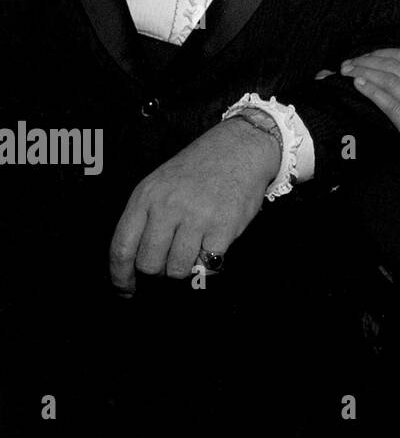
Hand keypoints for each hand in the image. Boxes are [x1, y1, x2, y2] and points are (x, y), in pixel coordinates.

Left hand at [109, 119, 279, 295]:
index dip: (121, 276)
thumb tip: (136, 261)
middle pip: (149, 264)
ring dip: (185, 267)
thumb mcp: (161, 183)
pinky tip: (214, 245)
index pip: (122, 248)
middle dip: (158, 270)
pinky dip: (210, 262)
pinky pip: (207, 265)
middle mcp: (168, 206)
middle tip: (170, 262)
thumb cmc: (199, 168)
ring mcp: (196, 217)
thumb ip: (146, 217)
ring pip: (177, 269)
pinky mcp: (223, 227)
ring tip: (195, 250)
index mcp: (146, 196)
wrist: (241, 147)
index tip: (126, 290)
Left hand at [341, 47, 399, 185]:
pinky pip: (389, 103)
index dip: (381, 53)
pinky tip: (358, 85)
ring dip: (363, 72)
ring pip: (387, 80)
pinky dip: (372, 91)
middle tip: (347, 64)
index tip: (366, 56)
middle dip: (366, 60)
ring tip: (346, 72)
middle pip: (391, 65)